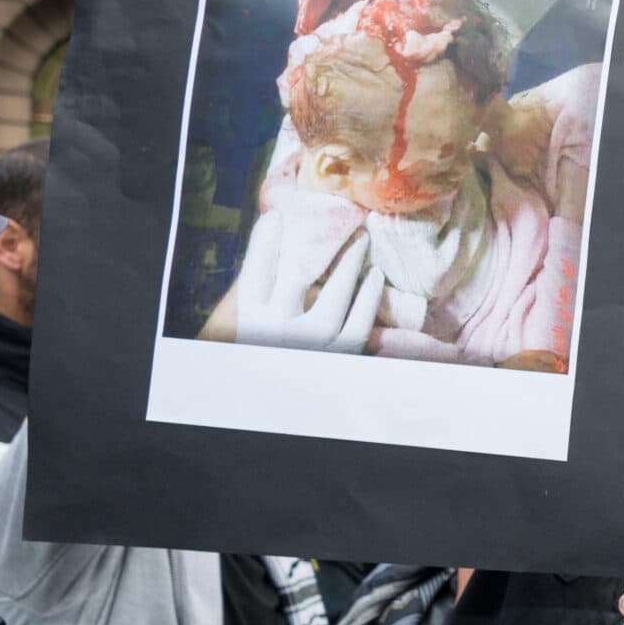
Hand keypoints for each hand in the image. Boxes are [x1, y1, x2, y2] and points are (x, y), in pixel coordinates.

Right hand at [234, 221, 383, 352]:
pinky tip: (375, 276)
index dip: (264, 242)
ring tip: (362, 240)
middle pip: (298, 276)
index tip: (277, 217)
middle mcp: (275, 331)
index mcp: (248, 320)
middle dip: (319, 243)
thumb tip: (275, 243)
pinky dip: (369, 296)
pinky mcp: (337, 357)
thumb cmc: (266, 350)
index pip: (254, 272)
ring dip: (351, 264)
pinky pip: (359, 323)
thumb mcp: (250, 323)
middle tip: (339, 218)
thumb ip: (261, 291)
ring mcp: (309, 345)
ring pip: (335, 296)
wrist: (278, 406)